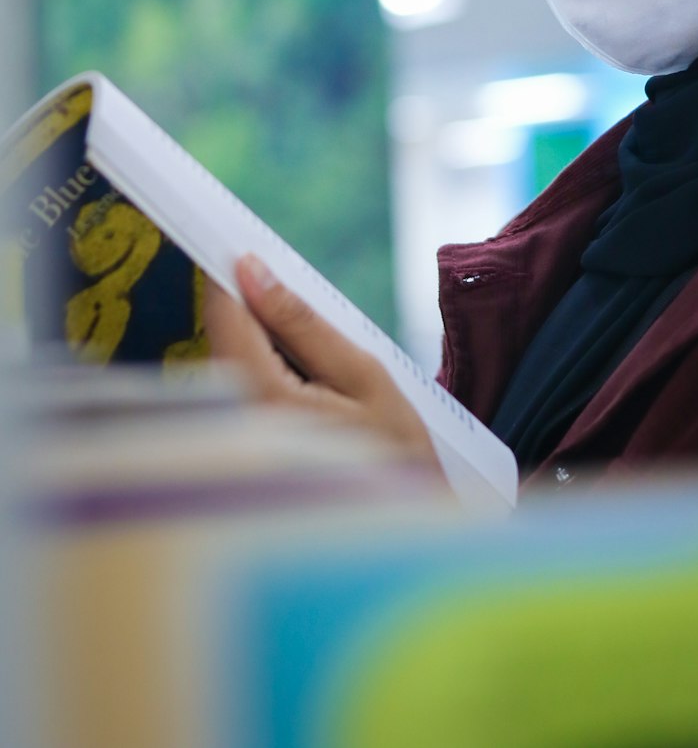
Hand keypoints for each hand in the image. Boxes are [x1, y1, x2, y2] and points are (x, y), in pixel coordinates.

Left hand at [203, 253, 441, 472]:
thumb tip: (251, 270)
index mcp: (266, 403)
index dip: (228, 278)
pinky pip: (236, 392)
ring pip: (227, 366)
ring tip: (309, 355)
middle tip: (283, 288)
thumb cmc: (394, 449)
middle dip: (246, 310)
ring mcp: (233, 444)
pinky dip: (260, 370)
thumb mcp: (362, 372)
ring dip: (255, 342)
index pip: (226, 321)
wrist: (405, 524)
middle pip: (222, 343)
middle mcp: (236, 427)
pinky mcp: (240, 453)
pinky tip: (300, 378)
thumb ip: (301, 322)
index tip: (234, 243)